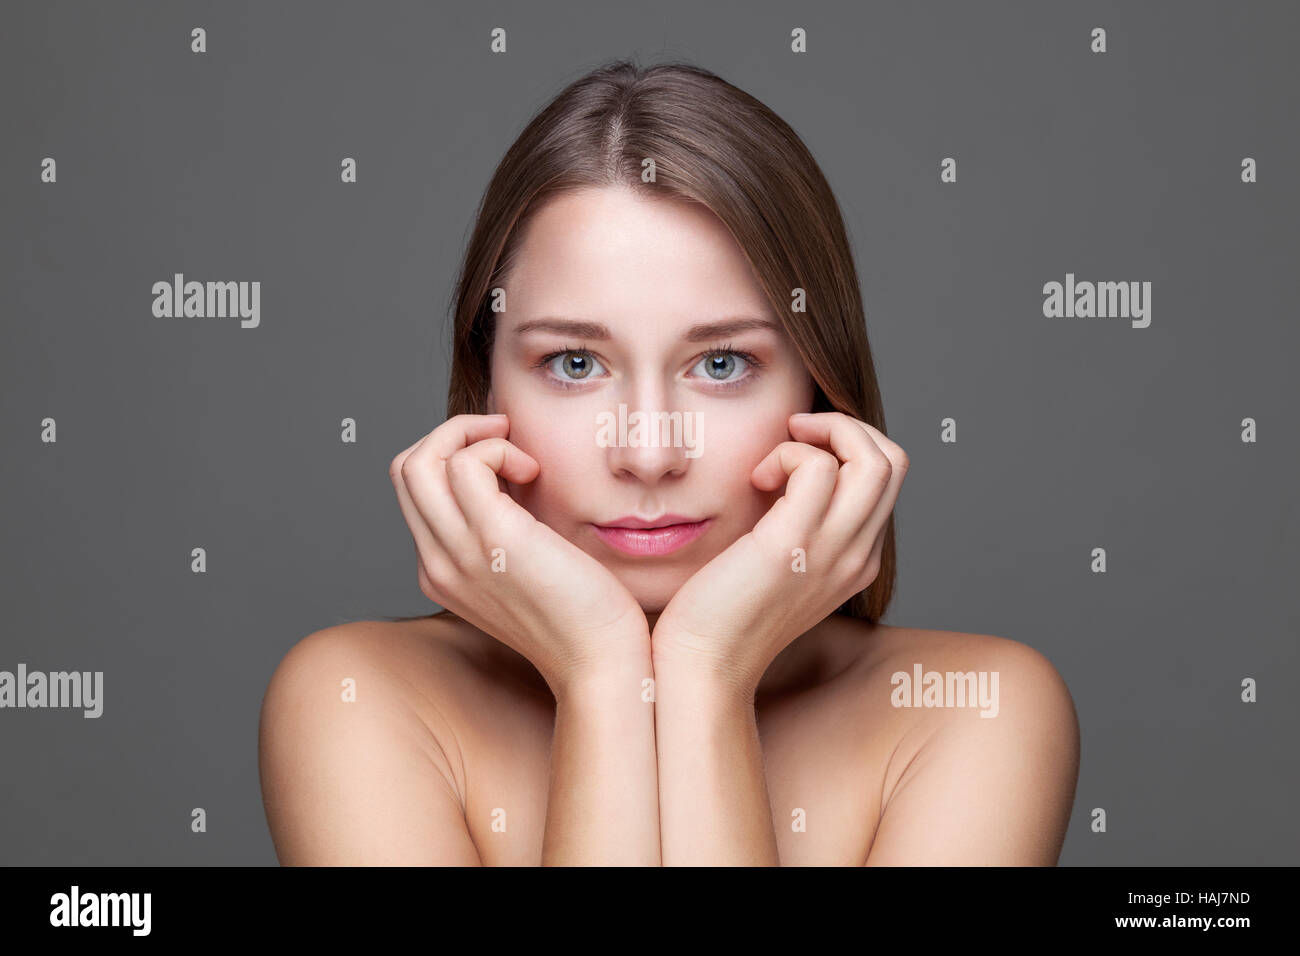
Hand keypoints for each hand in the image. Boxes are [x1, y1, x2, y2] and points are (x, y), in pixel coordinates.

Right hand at [389, 414, 648, 691]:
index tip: (503, 455)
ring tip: (520, 454)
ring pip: (420, 461)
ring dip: (472, 436)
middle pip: (405, 469)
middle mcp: (438, 564)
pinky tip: (534, 471)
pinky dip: (498, 448)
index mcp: (441, 572)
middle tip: (505, 437)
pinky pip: (466, 463)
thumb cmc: (582, 616)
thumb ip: (504, 532)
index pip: (415, 491)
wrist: (602, 662)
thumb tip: (511, 475)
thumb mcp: (526, 570)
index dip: (453, 456)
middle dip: (453, 434)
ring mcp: (458, 553)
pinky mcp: (493, 539)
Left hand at [651, 411, 908, 693]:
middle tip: (795, 433)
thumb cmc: (723, 614)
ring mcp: (832, 552)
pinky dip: (787, 453)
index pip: (885, 480)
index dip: (848, 446)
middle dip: (846, 427)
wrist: (703, 665)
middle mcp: (858, 557)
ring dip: (821, 434)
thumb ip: (797, 526)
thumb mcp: (778, 567)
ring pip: (873, 458)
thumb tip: (784, 472)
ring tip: (774, 458)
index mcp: (858, 562)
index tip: (800, 448)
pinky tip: (756, 479)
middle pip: (893, 461)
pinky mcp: (793, 545)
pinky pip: (816, 466)